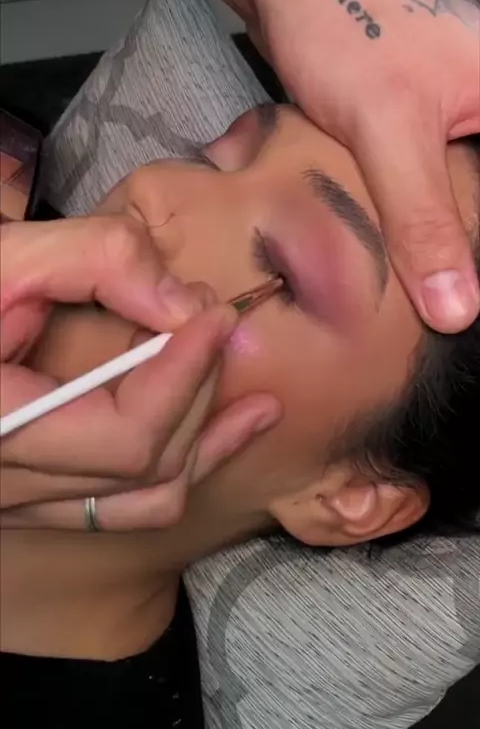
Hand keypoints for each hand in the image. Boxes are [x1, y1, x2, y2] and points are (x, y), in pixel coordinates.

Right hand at [1, 218, 279, 528]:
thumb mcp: (2, 259)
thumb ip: (96, 261)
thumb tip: (184, 303)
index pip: (123, 435)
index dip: (182, 373)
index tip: (215, 312)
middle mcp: (5, 485)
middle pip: (143, 465)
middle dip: (197, 390)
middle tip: (220, 322)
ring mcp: (21, 500)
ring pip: (143, 500)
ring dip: (205, 443)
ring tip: (258, 402)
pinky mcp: (36, 492)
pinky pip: (124, 504)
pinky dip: (180, 466)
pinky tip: (225, 432)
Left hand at [250, 0, 479, 333]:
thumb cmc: (345, 29)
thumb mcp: (390, 130)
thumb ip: (424, 220)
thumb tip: (456, 309)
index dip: (478, 247)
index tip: (463, 294)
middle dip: (464, 248)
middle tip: (440, 301)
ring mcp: (460, 113)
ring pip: (462, 195)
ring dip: (441, 238)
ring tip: (421, 287)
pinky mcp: (422, 123)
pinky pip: (432, 182)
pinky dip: (415, 214)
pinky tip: (396, 246)